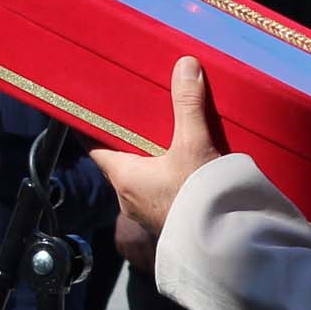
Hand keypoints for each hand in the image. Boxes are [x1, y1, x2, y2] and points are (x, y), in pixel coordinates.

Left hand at [91, 58, 226, 263]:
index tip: (89, 111)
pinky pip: (158, 194)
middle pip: (118, 161)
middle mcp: (127, 197)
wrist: (221, 245)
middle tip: (137, 118)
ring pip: (139, 179)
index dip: (91, 128)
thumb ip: (188, 104)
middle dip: (127, 142)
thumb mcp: (193, 144)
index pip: (94, 147)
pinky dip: (165, 179)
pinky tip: (184, 170)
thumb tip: (184, 64)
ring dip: (148, 162)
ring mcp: (146, 213)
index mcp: (123, 175)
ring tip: (165, 140)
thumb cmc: (197, 198)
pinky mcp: (167, 221)